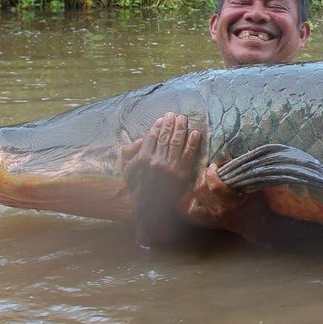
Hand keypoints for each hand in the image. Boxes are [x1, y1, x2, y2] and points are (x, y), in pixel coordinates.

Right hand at [119, 112, 200, 245]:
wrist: (151, 209)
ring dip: (181, 128)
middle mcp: (156, 160)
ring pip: (177, 142)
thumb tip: (140, 140)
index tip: (163, 119)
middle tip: (175, 115)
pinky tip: (196, 133)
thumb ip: (129, 154)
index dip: (158, 126)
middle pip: (165, 137)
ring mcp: (170, 167)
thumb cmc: (138, 189)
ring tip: (184, 119)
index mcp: (142, 158)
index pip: (152, 137)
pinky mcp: (182, 173)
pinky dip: (192, 142)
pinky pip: (189, 154)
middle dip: (170, 123)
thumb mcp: (126, 171)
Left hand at [185, 162, 260, 230]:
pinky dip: (195, 200)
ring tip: (206, 178)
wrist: (258, 225)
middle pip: (202, 189)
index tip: (215, 165)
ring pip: (196, 196)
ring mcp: (214, 216)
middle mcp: (220, 210)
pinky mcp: (210, 220)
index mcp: (233, 203)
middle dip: (204, 175)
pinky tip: (202, 194)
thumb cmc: (259, 204)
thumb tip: (231, 160)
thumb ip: (244, 174)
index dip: (211, 173)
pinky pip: (194, 210)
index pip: (214, 186)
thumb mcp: (255, 188)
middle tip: (211, 169)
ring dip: (199, 183)